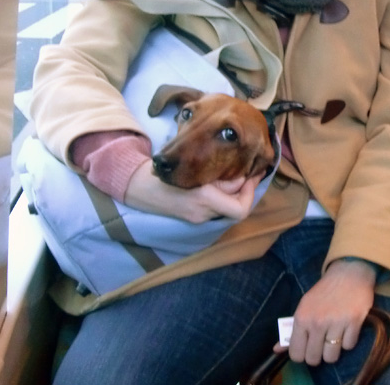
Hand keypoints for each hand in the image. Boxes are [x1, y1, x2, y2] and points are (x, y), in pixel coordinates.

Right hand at [124, 159, 263, 222]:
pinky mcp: (192, 218)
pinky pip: (216, 209)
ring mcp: (197, 219)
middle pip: (236, 209)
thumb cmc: (165, 173)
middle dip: (245, 192)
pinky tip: (219, 183)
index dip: (250, 194)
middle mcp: (203, 214)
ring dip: (234, 195)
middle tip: (249, 173)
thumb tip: (242, 179)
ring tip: (236, 176)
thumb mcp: (194, 170)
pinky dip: (222, 198)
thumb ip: (219, 179)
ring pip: (227, 209)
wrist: (139, 187)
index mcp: (203, 200)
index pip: (240, 210)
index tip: (250, 176)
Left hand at [274, 259, 375, 365]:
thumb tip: (276, 350)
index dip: (301, 355)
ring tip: (334, 338)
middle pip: (314, 359)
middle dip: (317, 355)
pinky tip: (346, 329)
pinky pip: (348, 347)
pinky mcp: (354, 323)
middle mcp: (317, 322)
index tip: (307, 348)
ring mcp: (336, 323)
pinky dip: (348, 341)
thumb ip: (291, 330)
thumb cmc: (323, 292)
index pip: (296, 354)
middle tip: (321, 344)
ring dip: (333, 350)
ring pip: (331, 357)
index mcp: (301, 318)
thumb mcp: (304, 308)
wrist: (348, 274)